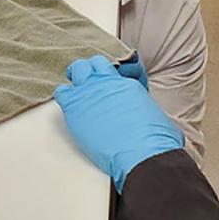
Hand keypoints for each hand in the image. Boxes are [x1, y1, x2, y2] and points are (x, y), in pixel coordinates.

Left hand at [53, 55, 182, 190]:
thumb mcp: (156, 116)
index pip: (112, 69)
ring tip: (77, 89)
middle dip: (90, 69)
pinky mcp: (75, 107)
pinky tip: (69, 104)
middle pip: (93, 64)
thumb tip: (144, 115)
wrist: (143, 155)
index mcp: (127, 85)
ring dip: (76, 77)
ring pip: (76, 71)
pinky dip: (64, 95)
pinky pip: (62, 92)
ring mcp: (90, 93)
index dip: (108, 74)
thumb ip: (144, 108)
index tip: (106, 82)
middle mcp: (107, 83)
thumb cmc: (156, 142)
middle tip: (88, 80)